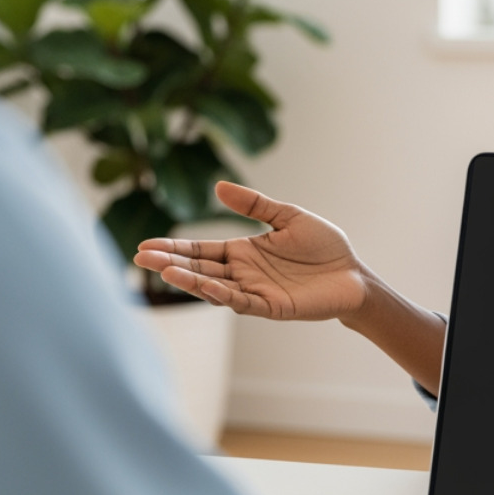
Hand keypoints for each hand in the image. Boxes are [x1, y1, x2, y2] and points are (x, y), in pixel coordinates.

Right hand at [135, 182, 367, 321]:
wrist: (354, 274)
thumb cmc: (324, 247)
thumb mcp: (288, 217)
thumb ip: (255, 205)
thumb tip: (218, 187)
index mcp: (243, 251)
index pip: (200, 249)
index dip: (174, 247)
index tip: (145, 245)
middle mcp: (243, 273)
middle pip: (199, 268)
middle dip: (170, 263)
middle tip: (139, 257)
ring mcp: (255, 291)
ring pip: (214, 286)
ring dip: (189, 280)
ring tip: (162, 271)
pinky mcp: (272, 307)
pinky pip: (242, 301)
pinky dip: (222, 294)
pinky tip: (204, 285)